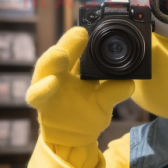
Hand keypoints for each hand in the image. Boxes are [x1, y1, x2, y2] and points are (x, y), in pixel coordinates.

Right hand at [26, 27, 134, 147]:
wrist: (73, 138)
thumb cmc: (85, 114)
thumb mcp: (103, 101)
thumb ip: (114, 91)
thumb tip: (131, 82)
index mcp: (73, 68)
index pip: (77, 48)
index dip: (83, 38)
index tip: (93, 29)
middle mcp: (57, 72)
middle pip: (61, 52)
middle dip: (69, 42)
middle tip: (81, 32)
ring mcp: (46, 85)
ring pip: (44, 68)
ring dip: (52, 59)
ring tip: (61, 54)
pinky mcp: (40, 102)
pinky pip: (36, 94)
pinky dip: (42, 88)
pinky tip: (52, 82)